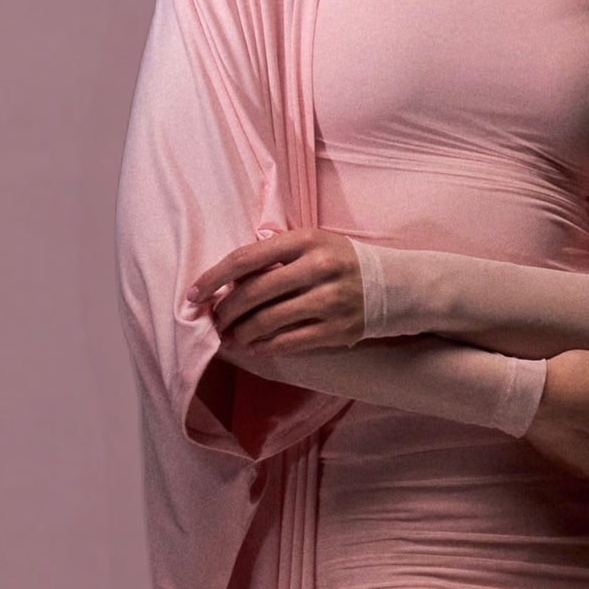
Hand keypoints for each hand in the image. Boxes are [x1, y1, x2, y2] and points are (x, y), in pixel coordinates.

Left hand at [190, 229, 365, 352]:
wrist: (393, 285)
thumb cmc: (340, 262)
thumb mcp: (313, 243)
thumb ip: (274, 253)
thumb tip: (227, 279)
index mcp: (306, 240)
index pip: (246, 258)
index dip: (214, 277)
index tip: (194, 294)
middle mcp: (318, 268)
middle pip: (254, 293)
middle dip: (226, 310)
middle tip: (215, 320)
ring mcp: (330, 301)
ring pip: (268, 321)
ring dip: (241, 332)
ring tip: (231, 336)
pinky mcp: (338, 330)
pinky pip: (289, 342)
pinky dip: (264, 347)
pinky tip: (253, 347)